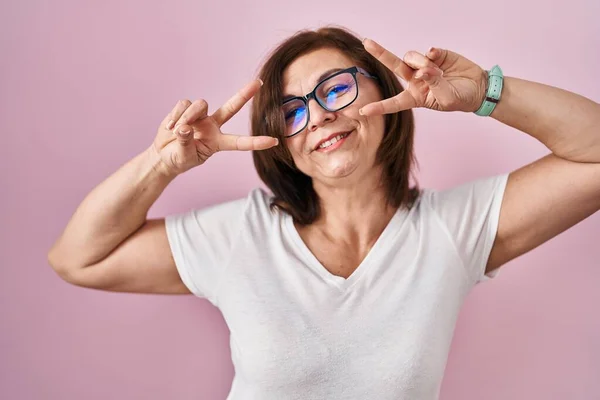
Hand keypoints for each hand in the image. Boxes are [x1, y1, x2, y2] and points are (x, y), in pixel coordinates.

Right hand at [151, 79, 277, 175]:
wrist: (163, 155)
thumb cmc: (178, 159)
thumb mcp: (183, 157)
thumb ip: (186, 143)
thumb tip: (185, 127)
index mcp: (218, 142)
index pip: (240, 142)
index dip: (256, 142)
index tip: (274, 142)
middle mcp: (213, 126)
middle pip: (231, 107)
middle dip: (245, 94)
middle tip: (259, 83)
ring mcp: (200, 116)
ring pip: (200, 105)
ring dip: (187, 116)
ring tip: (176, 130)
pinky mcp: (186, 109)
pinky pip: (184, 104)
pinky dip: (175, 115)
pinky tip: (170, 126)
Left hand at [359, 39, 487, 115]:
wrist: (478, 87)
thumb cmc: (460, 98)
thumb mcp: (445, 98)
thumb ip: (433, 84)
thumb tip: (422, 69)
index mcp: (415, 97)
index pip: (394, 103)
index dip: (379, 107)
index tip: (363, 111)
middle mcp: (415, 80)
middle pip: (395, 66)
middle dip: (381, 53)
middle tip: (368, 42)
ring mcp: (424, 66)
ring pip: (412, 58)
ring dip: (422, 63)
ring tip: (438, 71)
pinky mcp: (436, 55)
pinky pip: (428, 51)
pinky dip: (433, 54)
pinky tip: (439, 58)